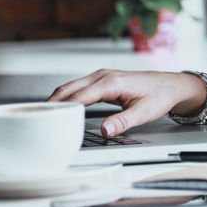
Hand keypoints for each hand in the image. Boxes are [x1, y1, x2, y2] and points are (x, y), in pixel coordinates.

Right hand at [48, 69, 205, 136]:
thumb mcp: (144, 112)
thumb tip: (105, 130)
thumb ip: (124, 122)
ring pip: (70, 88)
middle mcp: (102, 76)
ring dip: (56, 100)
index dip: (62, 109)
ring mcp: (100, 77)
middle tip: (35, 120)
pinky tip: (59, 110)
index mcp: (111, 82)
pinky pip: (77, 89)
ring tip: (41, 117)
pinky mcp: (101, 82)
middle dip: (51, 103)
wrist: (171, 85)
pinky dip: (65, 98)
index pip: (79, 96)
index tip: (47, 120)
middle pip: (68, 89)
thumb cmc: (160, 95)